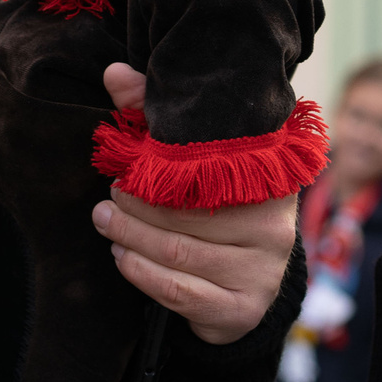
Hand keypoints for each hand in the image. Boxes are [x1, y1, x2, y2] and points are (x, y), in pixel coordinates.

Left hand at [92, 63, 298, 345]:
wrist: (248, 289)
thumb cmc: (218, 212)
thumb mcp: (197, 163)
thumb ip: (157, 115)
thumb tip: (113, 73)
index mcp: (273, 182)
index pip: (218, 165)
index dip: (166, 163)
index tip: (127, 161)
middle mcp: (276, 227)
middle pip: (190, 213)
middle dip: (138, 202)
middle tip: (109, 193)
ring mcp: (262, 272)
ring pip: (179, 252)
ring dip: (131, 236)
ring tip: (105, 221)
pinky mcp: (241, 309)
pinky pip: (179, 291)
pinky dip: (141, 271)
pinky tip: (122, 255)